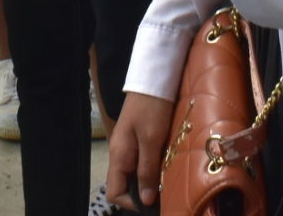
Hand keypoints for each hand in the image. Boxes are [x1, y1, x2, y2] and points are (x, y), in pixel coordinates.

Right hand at [105, 91, 175, 210]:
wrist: (154, 78)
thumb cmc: (152, 107)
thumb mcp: (152, 140)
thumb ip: (147, 170)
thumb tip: (144, 202)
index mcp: (119, 155)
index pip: (115, 192)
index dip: (132, 203)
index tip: (153, 204)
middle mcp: (120, 153)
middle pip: (125, 185)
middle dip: (143, 193)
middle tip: (165, 194)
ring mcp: (128, 145)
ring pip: (135, 174)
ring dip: (150, 181)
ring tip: (168, 181)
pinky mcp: (138, 138)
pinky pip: (142, 162)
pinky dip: (153, 168)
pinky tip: (166, 165)